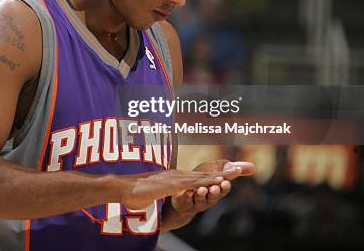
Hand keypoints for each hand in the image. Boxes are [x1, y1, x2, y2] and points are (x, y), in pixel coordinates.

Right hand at [120, 167, 241, 209]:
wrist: (123, 187)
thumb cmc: (133, 192)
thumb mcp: (150, 193)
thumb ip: (158, 193)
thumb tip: (159, 196)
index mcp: (172, 178)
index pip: (196, 177)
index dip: (212, 175)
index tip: (227, 174)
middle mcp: (176, 176)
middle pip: (204, 174)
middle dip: (222, 171)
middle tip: (240, 168)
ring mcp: (175, 179)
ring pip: (202, 177)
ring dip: (219, 175)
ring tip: (236, 173)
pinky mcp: (173, 185)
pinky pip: (194, 183)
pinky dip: (208, 181)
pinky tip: (218, 181)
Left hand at [170, 159, 255, 213]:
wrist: (182, 193)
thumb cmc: (203, 180)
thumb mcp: (217, 172)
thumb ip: (231, 169)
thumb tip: (254, 167)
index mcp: (217, 190)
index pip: (224, 189)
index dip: (225, 186)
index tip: (226, 181)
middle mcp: (209, 198)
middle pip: (213, 197)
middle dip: (215, 192)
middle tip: (215, 187)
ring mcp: (196, 202)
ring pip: (200, 200)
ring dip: (201, 194)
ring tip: (201, 189)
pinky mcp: (184, 203)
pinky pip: (186, 201)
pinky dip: (187, 197)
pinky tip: (188, 192)